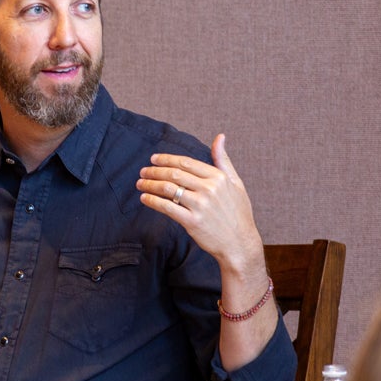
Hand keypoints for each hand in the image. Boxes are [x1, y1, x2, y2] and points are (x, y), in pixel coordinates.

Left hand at [137, 134, 264, 275]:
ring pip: (168, 189)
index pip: (186, 163)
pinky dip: (153, 201)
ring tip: (140, 183)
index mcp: (218, 177)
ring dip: (150, 184)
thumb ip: (224, 160)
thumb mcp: (236, 183)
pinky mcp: (192, 222)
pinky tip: (145, 198)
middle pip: (175, 174)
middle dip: (155, 171)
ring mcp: (200, 206)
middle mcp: (209, 189)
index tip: (154, 159)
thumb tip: (220, 137)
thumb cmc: (238, 213)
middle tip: (143, 171)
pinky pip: (167, 207)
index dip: (167, 159)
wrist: (240, 243)